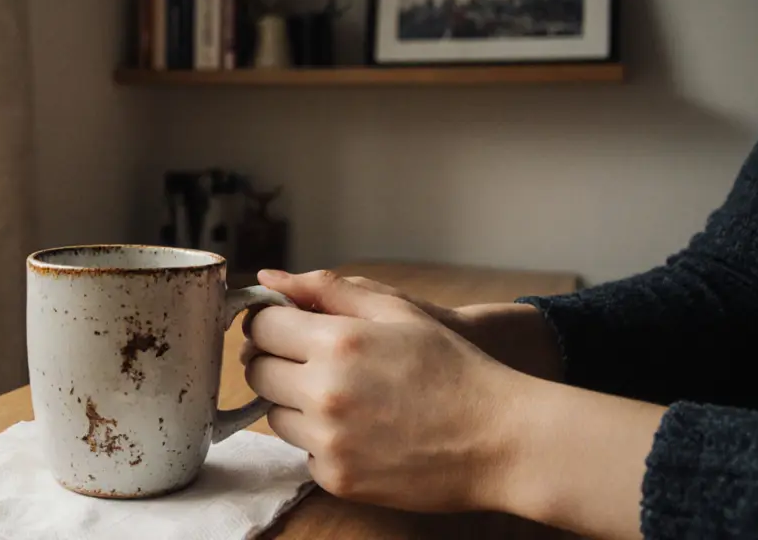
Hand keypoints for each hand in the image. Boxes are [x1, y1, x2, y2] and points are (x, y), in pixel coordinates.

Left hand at [244, 269, 526, 512]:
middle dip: (276, 361)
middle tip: (309, 361)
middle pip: (258, 372)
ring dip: (295, 403)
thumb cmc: (452, 366)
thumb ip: (326, 290)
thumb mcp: (396, 311)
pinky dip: (322, 442)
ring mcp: (328, 440)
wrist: (499, 438)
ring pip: (275, 415)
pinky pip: (304, 453)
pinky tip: (360, 430)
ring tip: (343, 396)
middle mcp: (323, 392)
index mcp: (335, 343)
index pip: (261, 327)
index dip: (269, 323)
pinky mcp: (338, 479)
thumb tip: (267, 279)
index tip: (283, 328)